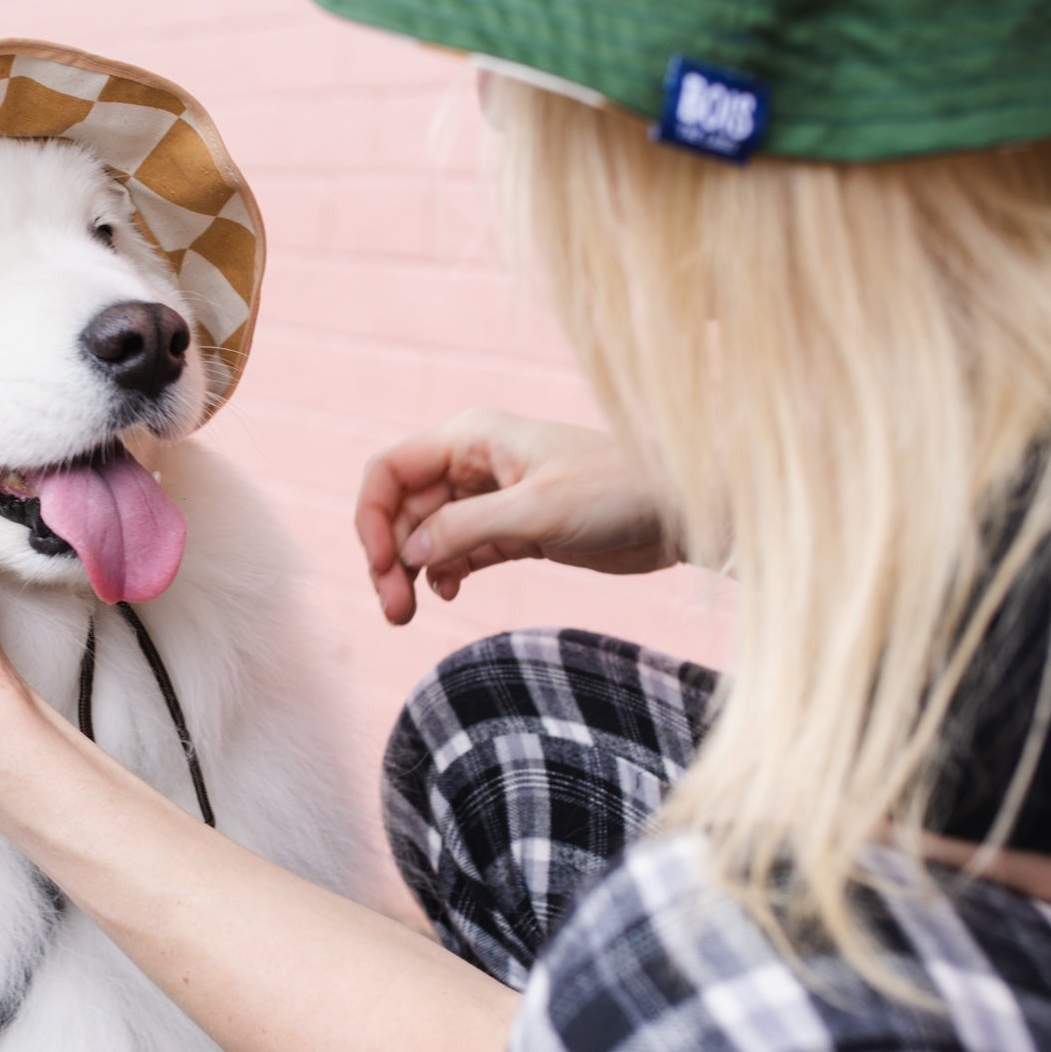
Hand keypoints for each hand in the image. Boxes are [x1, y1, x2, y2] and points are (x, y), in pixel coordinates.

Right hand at [355, 410, 678, 624]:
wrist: (680, 513)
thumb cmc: (618, 493)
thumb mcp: (537, 511)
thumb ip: (466, 529)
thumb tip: (408, 552)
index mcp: (471, 437)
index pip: (391, 470)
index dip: (370, 516)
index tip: (379, 565)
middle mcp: (474, 462)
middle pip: (402, 507)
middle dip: (388, 555)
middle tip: (393, 610)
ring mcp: (491, 497)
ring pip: (426, 533)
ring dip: (410, 570)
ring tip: (406, 614)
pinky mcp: (513, 529)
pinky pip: (456, 550)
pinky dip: (442, 572)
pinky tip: (447, 593)